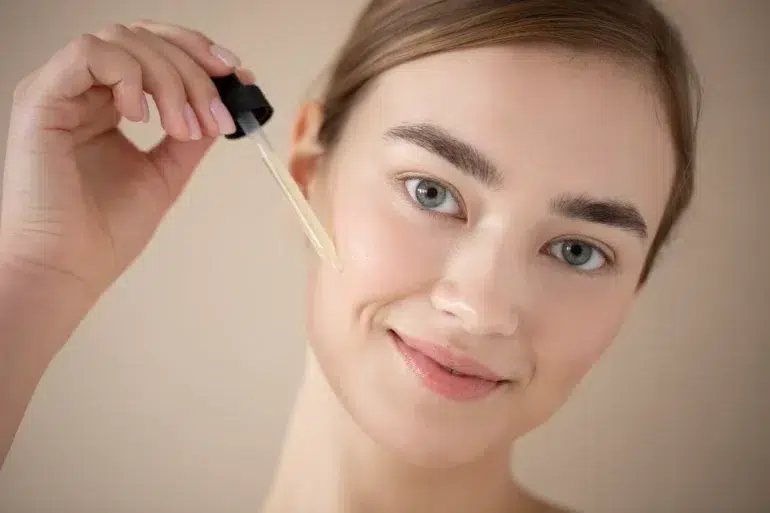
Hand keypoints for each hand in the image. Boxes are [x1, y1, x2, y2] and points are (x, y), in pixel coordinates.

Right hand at [0, 20, 253, 306]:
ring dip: (169, 79)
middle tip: (216, 112)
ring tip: (182, 128)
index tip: (235, 75)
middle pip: (144, 37)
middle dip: (192, 68)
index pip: (154, 50)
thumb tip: (224, 102)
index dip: (197, 53)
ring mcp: (60, 91)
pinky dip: (129, 77)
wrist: (68, 268)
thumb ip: (190, 136)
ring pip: (123, 40)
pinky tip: (141, 118)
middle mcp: (83, 91)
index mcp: (108, 104)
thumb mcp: (165, 173)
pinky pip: (89, 53)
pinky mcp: (41, 98)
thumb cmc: (105, 232)